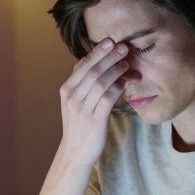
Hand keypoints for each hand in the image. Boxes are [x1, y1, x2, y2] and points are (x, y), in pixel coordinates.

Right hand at [57, 39, 130, 165]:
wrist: (75, 153)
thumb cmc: (79, 125)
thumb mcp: (74, 102)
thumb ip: (82, 83)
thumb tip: (94, 60)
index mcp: (66, 90)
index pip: (82, 65)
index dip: (97, 52)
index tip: (111, 41)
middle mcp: (72, 97)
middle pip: (93, 71)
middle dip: (109, 57)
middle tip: (123, 47)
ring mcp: (82, 109)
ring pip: (101, 82)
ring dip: (116, 70)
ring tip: (128, 63)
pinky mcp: (94, 121)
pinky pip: (108, 98)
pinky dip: (119, 87)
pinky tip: (127, 82)